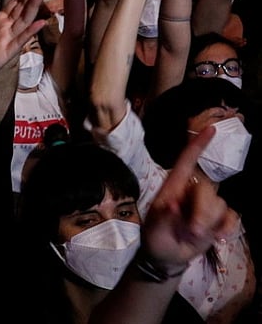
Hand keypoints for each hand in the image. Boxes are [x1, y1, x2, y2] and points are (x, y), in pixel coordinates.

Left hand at [141, 126, 239, 272]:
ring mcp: (206, 205)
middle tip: (193, 231)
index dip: (198, 145)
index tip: (210, 129)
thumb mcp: (154, 228)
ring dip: (210, 223)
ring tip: (195, 236)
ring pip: (220, 204)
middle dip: (203, 212)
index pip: (186, 161)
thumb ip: (163, 217)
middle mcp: (191, 192)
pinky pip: (231, 217)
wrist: (166, 256)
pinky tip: (218, 237)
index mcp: (173, 187)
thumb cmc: (156, 236)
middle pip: (207, 190)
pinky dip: (226, 228)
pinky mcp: (218, 219)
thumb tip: (173, 205)